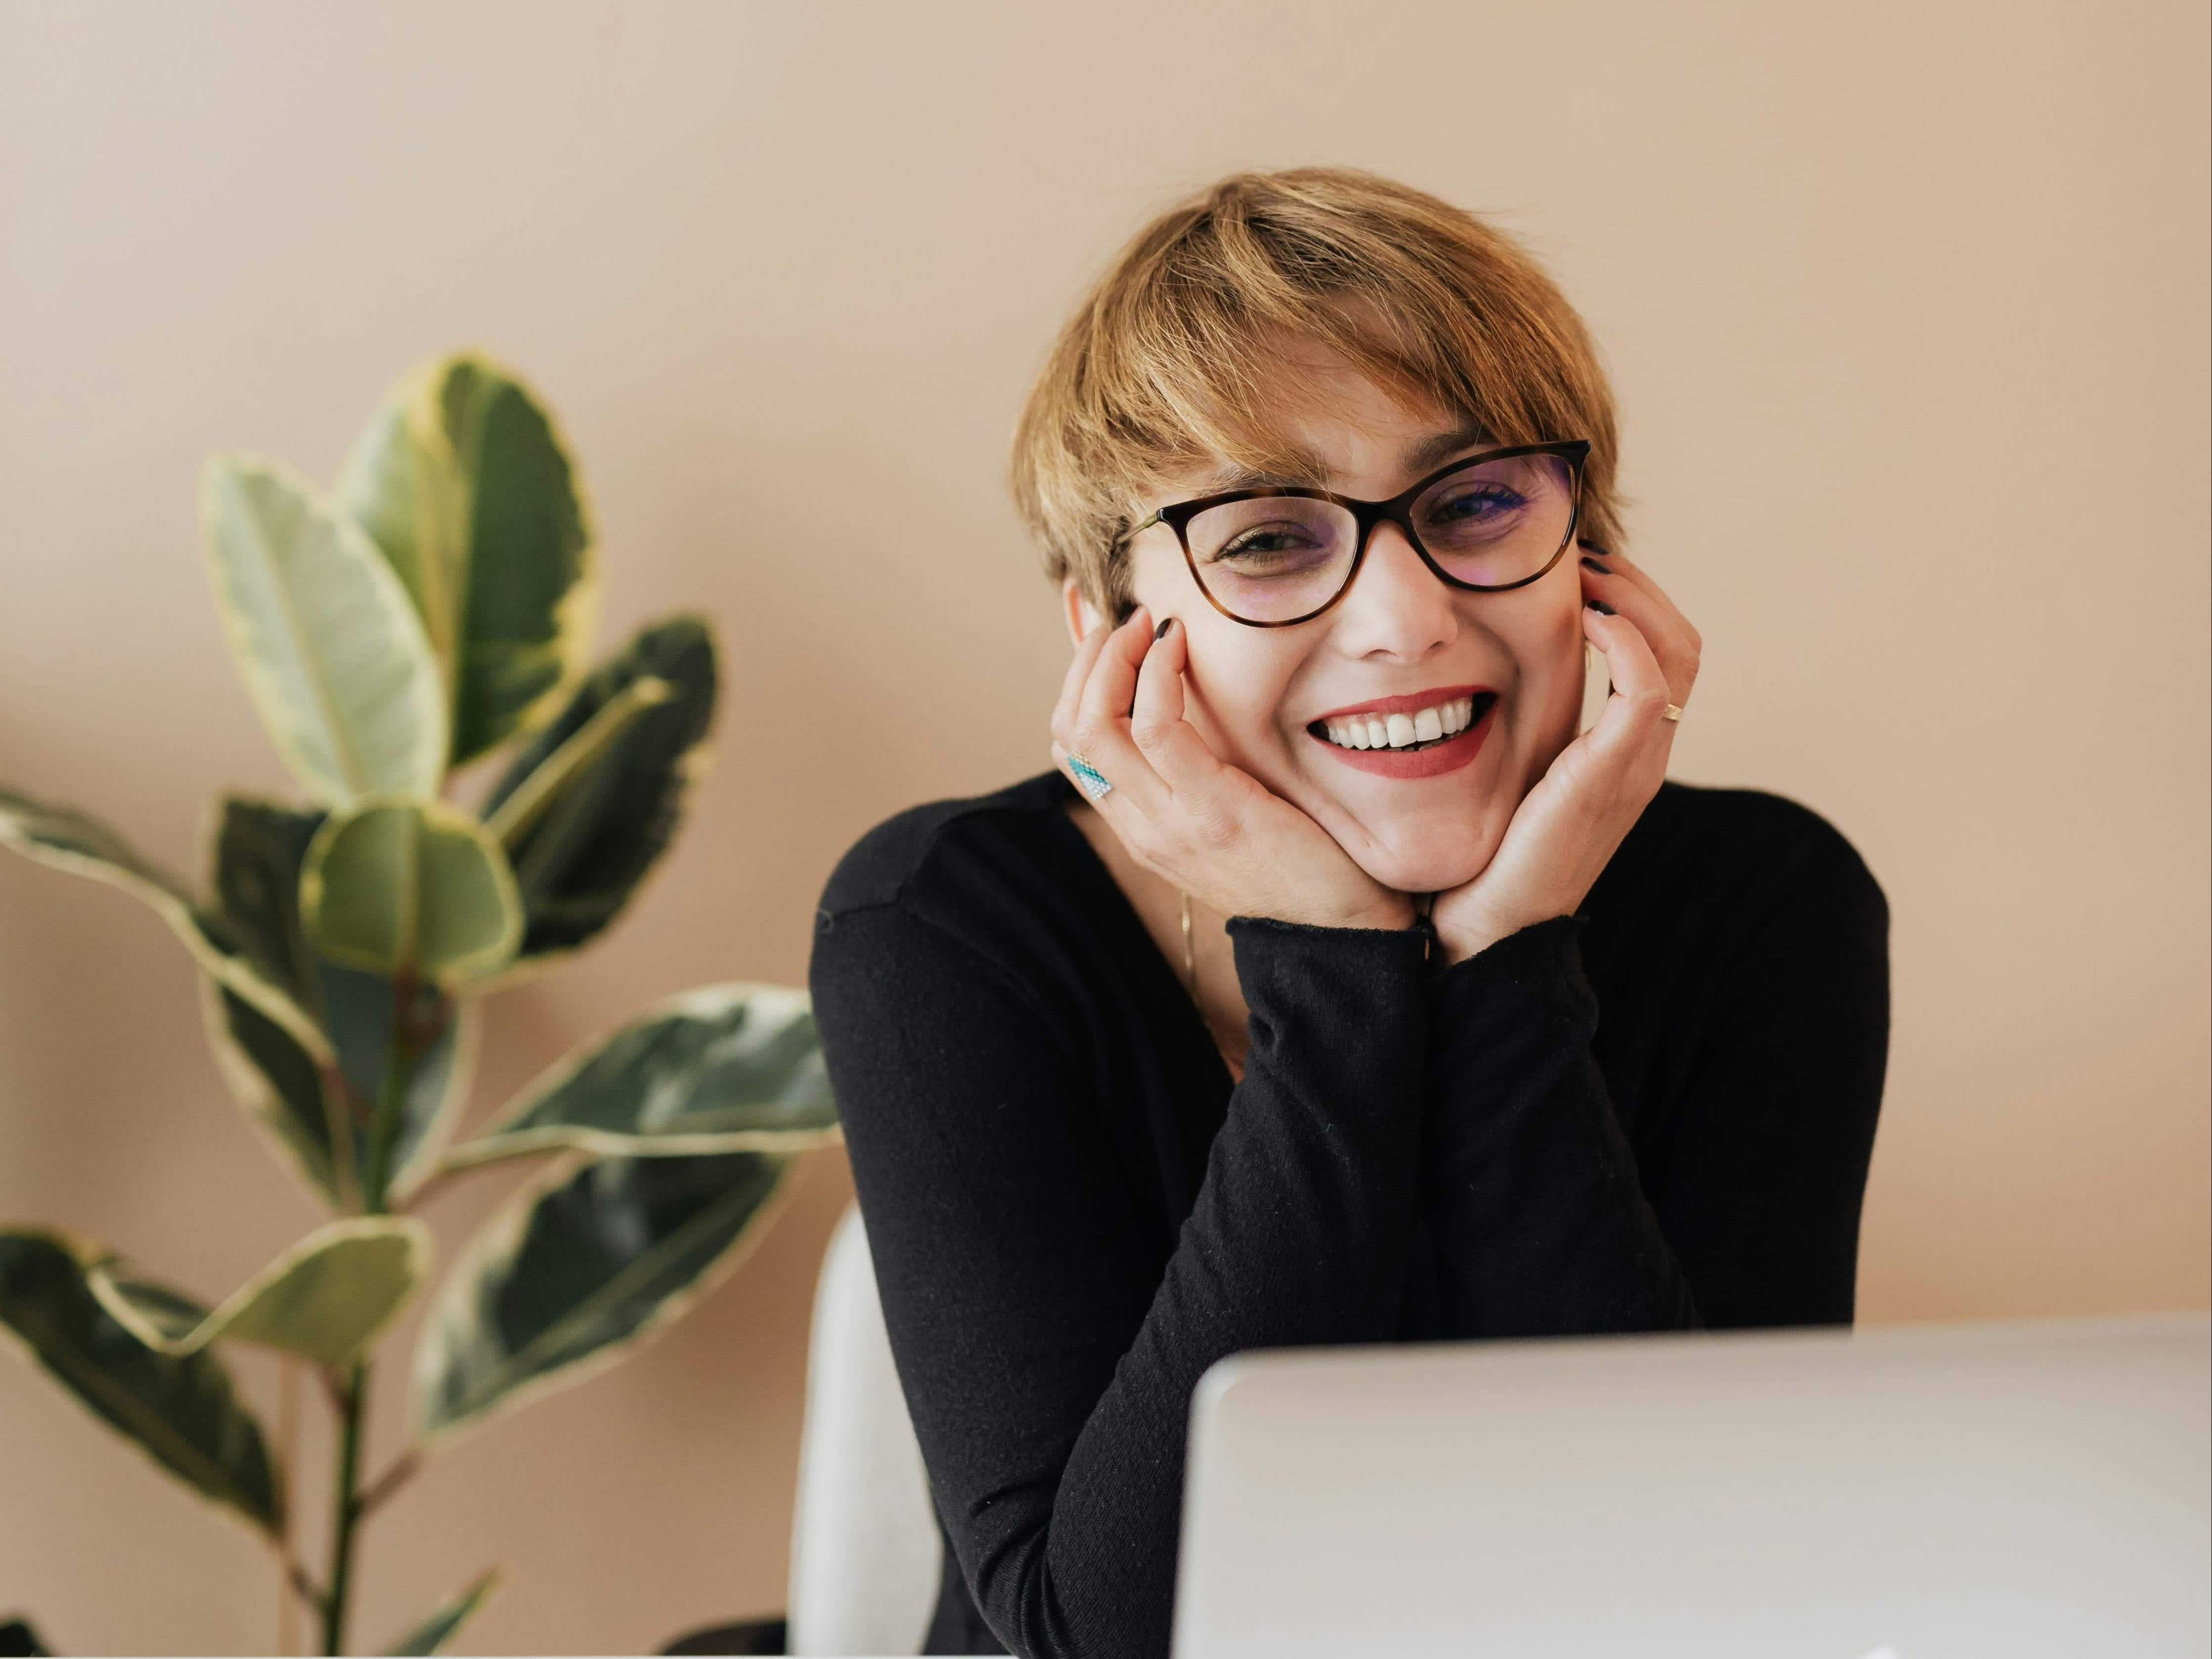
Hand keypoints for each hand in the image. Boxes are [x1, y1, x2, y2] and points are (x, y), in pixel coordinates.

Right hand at [1051, 606, 1413, 932]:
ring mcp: (1172, 823)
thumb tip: (1184, 701)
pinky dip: (1159, 673)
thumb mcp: (1228, 814)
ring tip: (1148, 624)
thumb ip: (1196, 772)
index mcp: (1141, 829)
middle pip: (1069, 730)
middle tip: (1127, 621)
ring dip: (1115, 657)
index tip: (1112, 638)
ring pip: (1097, 725)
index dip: (1077, 682)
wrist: (1345, 924)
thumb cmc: (1299, 858)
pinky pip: (1158, 727)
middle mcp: (1143, 829)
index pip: (1071, 748)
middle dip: (1088, 661)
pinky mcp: (1214, 810)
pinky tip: (1179, 645)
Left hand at [1429, 543, 1701, 962]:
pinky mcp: (1613, 775)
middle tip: (1582, 555)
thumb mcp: (1512, 775)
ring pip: (1678, 652)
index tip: (1578, 568)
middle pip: (1684, 642)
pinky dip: (1625, 638)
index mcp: (1627, 753)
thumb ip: (1523, 729)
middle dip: (1640, 584)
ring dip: (1634, 596)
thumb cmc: (1485, 856)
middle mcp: (1645, 755)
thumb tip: (1481, 669)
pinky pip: (1647, 687)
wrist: (1487, 930)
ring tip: (1583, 572)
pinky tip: (1583, 618)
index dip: (1633, 599)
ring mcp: (1636, 766)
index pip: (1665, 653)